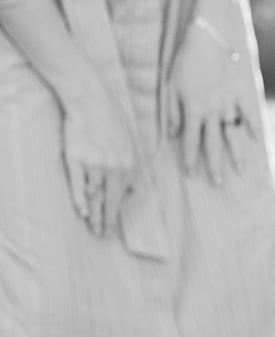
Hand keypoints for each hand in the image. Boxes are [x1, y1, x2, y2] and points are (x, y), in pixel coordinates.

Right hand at [61, 72, 136, 236]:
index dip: (117, 213)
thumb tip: (136, 190)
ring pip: (95, 195)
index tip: (113, 226)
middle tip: (103, 235)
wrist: (90, 101)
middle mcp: (113, 166)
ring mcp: (94, 164)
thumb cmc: (110, 121)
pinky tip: (82, 211)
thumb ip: (131, 168)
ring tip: (93, 227)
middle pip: (110, 200)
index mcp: (128, 163)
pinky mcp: (76, 159)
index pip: (123, 196)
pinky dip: (80, 199)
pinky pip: (78, 184)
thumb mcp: (129, 143)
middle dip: (107, 220)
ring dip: (94, 214)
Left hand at [166, 22, 255, 183]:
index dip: (190, 158)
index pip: (191, 140)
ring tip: (240, 170)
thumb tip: (172, 134)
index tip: (192, 174)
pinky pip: (249, 112)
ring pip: (232, 133)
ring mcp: (228, 102)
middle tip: (218, 184)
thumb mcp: (172, 86)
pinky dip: (253, 126)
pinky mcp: (240, 92)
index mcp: (193, 109)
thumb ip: (174, 112)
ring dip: (236, 153)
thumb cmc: (186, 61)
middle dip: (214, 165)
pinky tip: (257, 140)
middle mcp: (211, 110)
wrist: (208, 38)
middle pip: (212, 143)